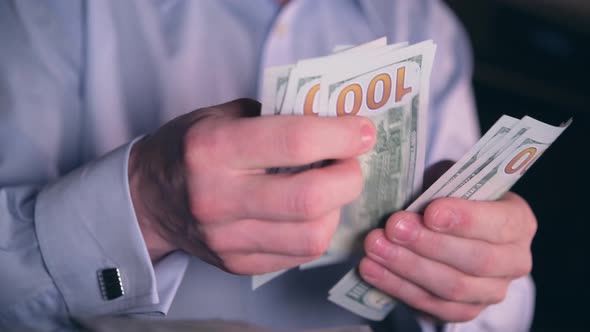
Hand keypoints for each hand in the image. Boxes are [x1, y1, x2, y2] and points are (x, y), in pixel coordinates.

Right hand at [128, 99, 375, 273]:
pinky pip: (299, 255)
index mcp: (214, 149)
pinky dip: (317, 230)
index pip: (294, 142)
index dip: (340, 135)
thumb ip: (274, 117)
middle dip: (349, 177)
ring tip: (332, 188)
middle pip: (310, 197)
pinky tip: (311, 212)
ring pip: (312, 235)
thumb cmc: (188, 148)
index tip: (361, 131)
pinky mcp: (238, 264)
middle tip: (352, 162)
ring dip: (337, 208)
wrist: (146, 200)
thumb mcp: (221, 116)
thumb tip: (332, 120)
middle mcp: (219, 198)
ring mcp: (228, 239)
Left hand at [360, 192, 536, 321]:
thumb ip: (440, 183)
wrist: (446, 224)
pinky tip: (372, 269)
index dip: (466, 219)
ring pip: (452, 287)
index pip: (500, 224)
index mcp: (518, 221)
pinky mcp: (463, 310)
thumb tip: (409, 189)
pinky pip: (431, 305)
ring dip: (407, 267)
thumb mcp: (450, 177)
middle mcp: (514, 261)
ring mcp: (490, 291)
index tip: (431, 212)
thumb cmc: (449, 195)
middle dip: (429, 244)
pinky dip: (397, 287)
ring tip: (375, 247)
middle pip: (476, 260)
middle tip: (393, 228)